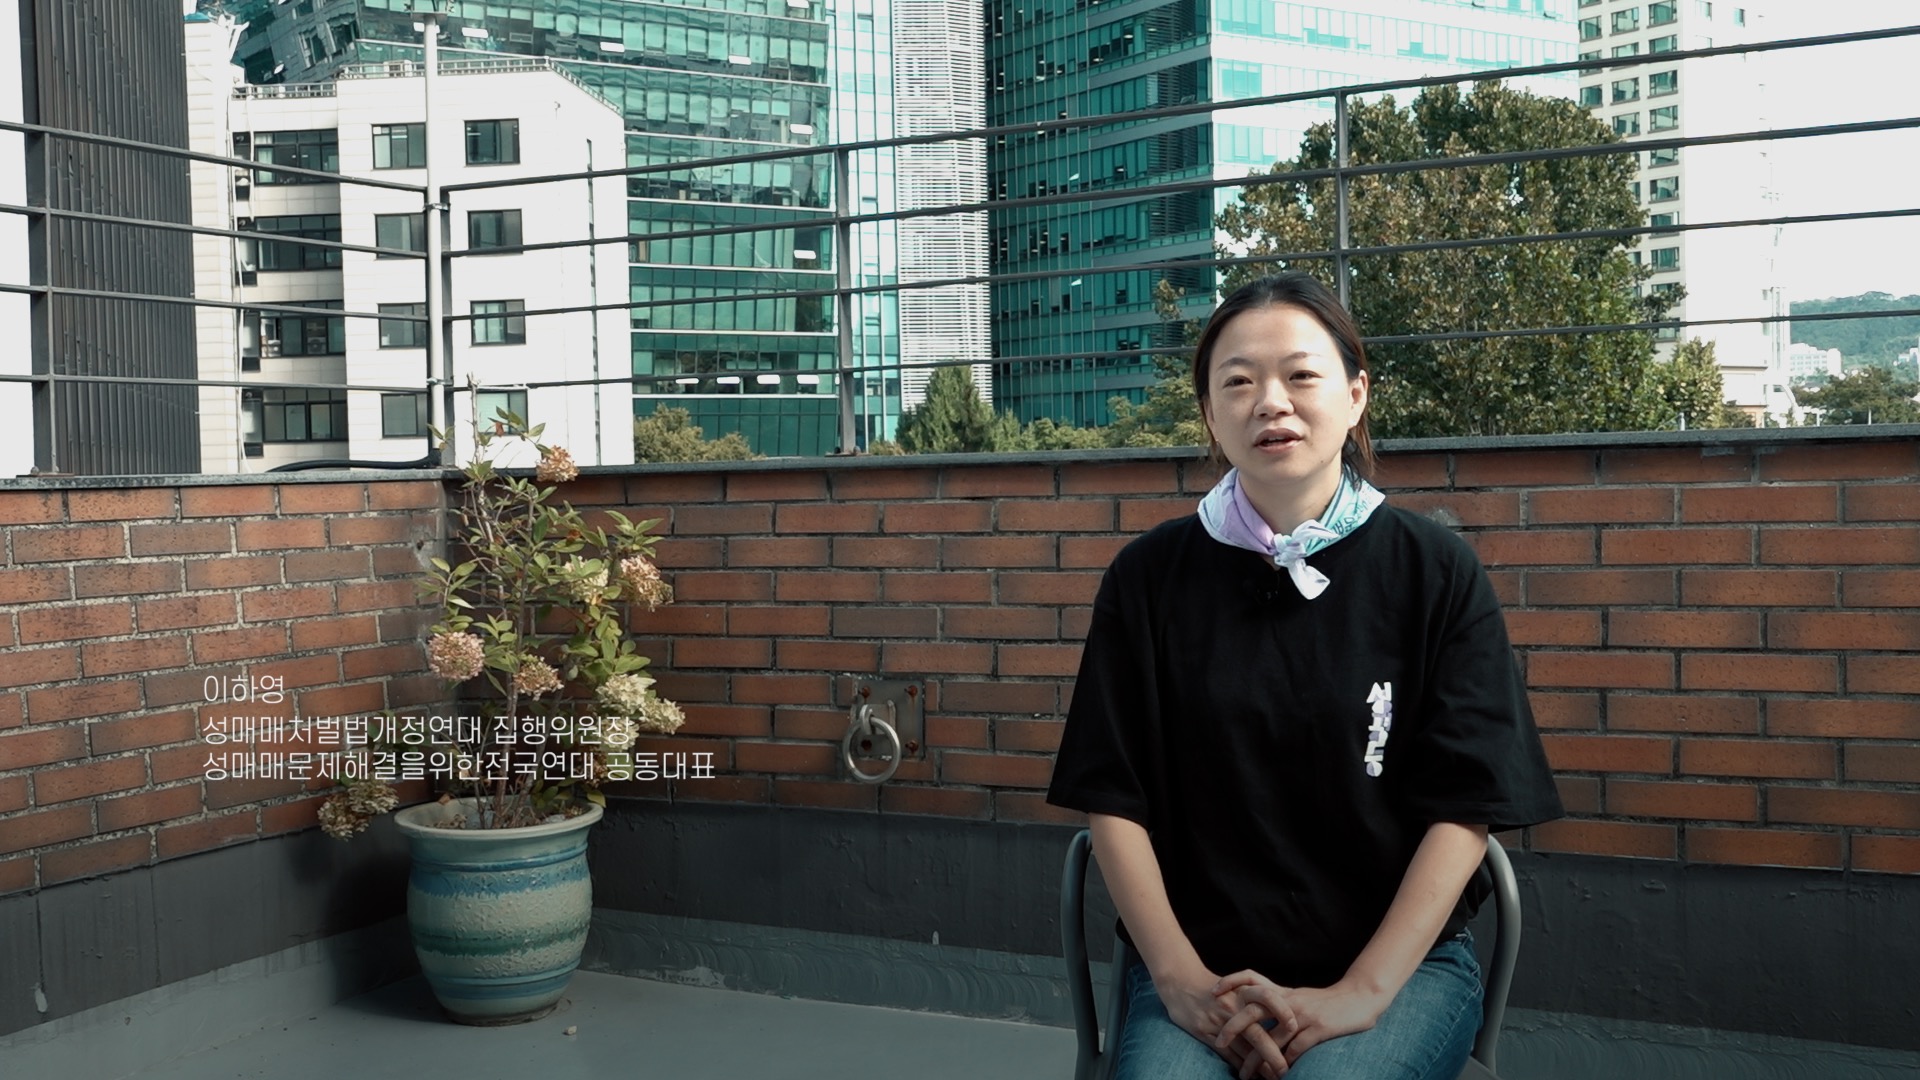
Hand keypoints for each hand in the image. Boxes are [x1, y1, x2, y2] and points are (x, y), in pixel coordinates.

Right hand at [1152, 966, 1284, 1075]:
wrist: (1180, 981)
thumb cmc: (1214, 985)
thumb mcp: (1236, 986)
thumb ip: (1257, 999)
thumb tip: (1283, 1020)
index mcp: (1243, 991)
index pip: (1268, 998)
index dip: (1283, 1012)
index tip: (1296, 1029)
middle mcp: (1232, 1006)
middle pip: (1257, 1033)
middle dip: (1274, 1054)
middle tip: (1287, 1070)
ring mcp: (1218, 1021)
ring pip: (1243, 1049)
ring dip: (1259, 1066)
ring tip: (1273, 1077)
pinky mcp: (1206, 1032)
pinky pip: (1227, 1054)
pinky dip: (1241, 1066)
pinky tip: (1250, 1075)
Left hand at [1214, 971, 1391, 1076]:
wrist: (1361, 997)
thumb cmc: (1328, 1001)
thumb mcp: (1300, 996)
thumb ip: (1279, 1002)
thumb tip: (1257, 1012)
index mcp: (1284, 992)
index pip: (1252, 978)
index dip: (1232, 980)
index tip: (1214, 991)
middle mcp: (1290, 1000)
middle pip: (1254, 1009)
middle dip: (1234, 1026)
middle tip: (1219, 1042)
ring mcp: (1304, 1014)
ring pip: (1272, 1037)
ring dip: (1257, 1059)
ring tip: (1245, 1074)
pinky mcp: (1319, 1028)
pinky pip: (1296, 1048)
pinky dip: (1284, 1063)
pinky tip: (1277, 1075)